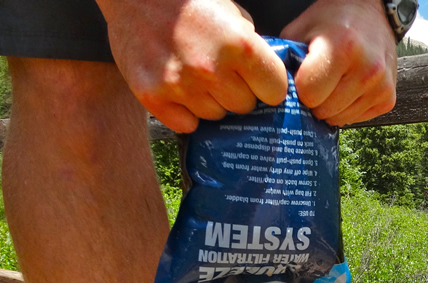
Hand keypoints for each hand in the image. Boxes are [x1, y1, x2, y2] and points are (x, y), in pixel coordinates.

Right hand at [96, 0, 288, 132]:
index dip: (267, 86)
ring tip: (194, 75)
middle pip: (243, 107)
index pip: (274, 92)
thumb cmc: (190, 0)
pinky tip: (178, 89)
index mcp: (240, 46)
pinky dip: (184, 113)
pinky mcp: (153, 96)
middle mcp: (212, 69)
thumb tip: (268, 78)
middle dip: (236, 93)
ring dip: (209, 101)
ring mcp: (181, 85)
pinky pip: (185, 125)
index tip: (257, 80)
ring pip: (214, 116)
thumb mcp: (232, 14)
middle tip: (219, 73)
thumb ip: (253, 48)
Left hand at [282, 0, 397, 125]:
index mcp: (343, 47)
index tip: (303, 77)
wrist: (372, 15)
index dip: (300, 89)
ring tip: (334, 84)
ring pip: (340, 119)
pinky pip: (356, 119)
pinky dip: (348, 109)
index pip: (309, 93)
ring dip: (331, 107)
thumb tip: (272, 90)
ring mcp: (381, 86)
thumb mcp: (302, 29)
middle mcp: (367, 69)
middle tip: (317, 82)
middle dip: (315, 101)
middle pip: (324, 110)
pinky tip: (349, 89)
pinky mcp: (388, 99)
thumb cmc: (332, 22)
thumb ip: (286, 59)